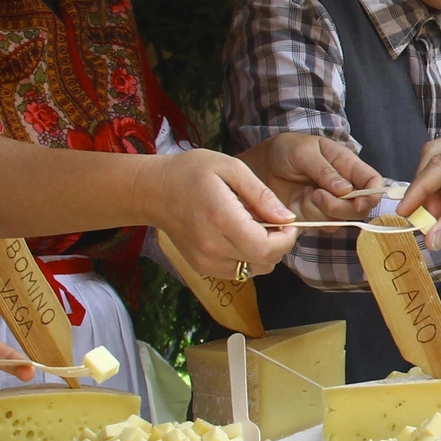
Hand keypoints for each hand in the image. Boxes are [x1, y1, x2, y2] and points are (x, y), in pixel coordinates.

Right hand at [140, 149, 299, 277]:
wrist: (153, 191)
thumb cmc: (191, 172)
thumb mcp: (231, 168)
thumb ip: (262, 194)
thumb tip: (287, 218)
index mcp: (222, 220)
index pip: (266, 248)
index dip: (286, 239)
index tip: (288, 222)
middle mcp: (213, 247)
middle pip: (264, 262)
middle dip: (279, 244)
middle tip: (274, 222)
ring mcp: (205, 261)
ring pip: (254, 270)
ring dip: (264, 253)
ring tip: (254, 227)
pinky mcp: (201, 267)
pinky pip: (238, 272)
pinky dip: (247, 258)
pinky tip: (239, 236)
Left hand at [238, 133, 384, 220]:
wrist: (261, 166)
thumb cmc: (286, 151)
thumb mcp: (304, 152)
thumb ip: (325, 170)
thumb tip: (346, 190)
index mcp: (348, 165)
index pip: (374, 182)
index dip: (372, 196)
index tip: (358, 203)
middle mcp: (345, 187)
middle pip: (360, 208)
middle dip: (339, 207)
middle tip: (316, 194)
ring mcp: (330, 204)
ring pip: (340, 220)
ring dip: (320, 211)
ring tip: (305, 194)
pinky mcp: (315, 218)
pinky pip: (321, 226)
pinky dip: (309, 218)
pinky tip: (298, 204)